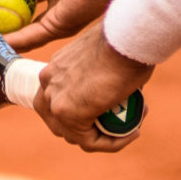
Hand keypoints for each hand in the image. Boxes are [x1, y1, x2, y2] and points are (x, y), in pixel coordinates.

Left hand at [33, 21, 153, 151]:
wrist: (126, 36)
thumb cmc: (125, 41)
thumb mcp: (107, 58)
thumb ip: (101, 76)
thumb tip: (116, 91)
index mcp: (54, 69)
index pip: (58, 101)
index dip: (83, 114)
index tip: (111, 112)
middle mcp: (48, 83)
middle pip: (60, 122)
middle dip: (89, 129)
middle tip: (119, 124)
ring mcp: (54, 99)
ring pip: (75, 136)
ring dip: (104, 137)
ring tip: (132, 127)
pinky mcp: (67, 113)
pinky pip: (90, 141)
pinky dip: (112, 143)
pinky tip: (132, 133)